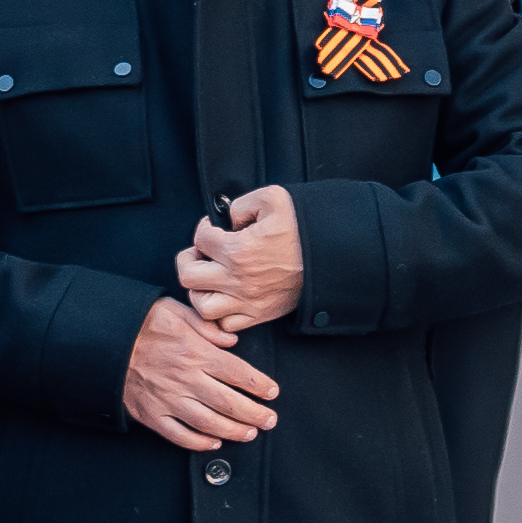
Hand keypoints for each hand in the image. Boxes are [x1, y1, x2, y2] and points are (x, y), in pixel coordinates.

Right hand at [121, 296, 279, 449]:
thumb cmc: (139, 324)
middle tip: (269, 420)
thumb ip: (206, 326)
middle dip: (255, 414)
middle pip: (229, 402)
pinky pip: (177, 434)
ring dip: (233, 431)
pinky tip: (213, 443)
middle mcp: (185, 378)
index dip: (260, 385)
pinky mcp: (150, 413)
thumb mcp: (175, 311)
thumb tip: (231, 339)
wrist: (101, 341)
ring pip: (208, 422)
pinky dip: (198, 442)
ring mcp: (167, 398)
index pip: (238, 373)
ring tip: (249, 433)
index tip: (272, 392)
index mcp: (196, 353)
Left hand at [175, 184, 305, 332]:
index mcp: (238, 249)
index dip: (204, 228)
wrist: (333, 258)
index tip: (216, 228)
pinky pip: (226, 323)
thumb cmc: (305, 229)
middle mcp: (238, 279)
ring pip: (202, 305)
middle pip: (188, 275)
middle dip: (190, 259)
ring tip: (209, 279)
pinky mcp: (259, 314)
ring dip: (200, 291)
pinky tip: (225, 298)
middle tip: (202, 253)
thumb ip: (241, 204)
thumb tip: (227, 218)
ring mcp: (247, 300)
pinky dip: (220, 314)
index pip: (200, 239)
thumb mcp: (273, 199)